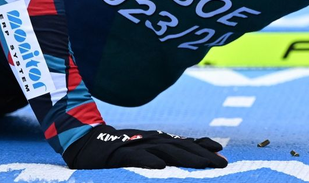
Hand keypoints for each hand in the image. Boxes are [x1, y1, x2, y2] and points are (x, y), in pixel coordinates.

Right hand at [62, 125, 226, 169]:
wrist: (86, 141)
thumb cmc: (122, 147)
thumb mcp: (148, 147)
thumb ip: (170, 149)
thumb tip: (193, 154)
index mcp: (158, 140)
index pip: (185, 144)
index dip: (204, 148)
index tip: (222, 154)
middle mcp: (151, 141)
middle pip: (181, 148)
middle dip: (203, 156)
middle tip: (223, 164)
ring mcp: (136, 146)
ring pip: (165, 152)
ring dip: (186, 158)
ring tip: (204, 165)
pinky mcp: (119, 154)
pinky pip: (136, 158)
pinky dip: (149, 161)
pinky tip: (161, 167)